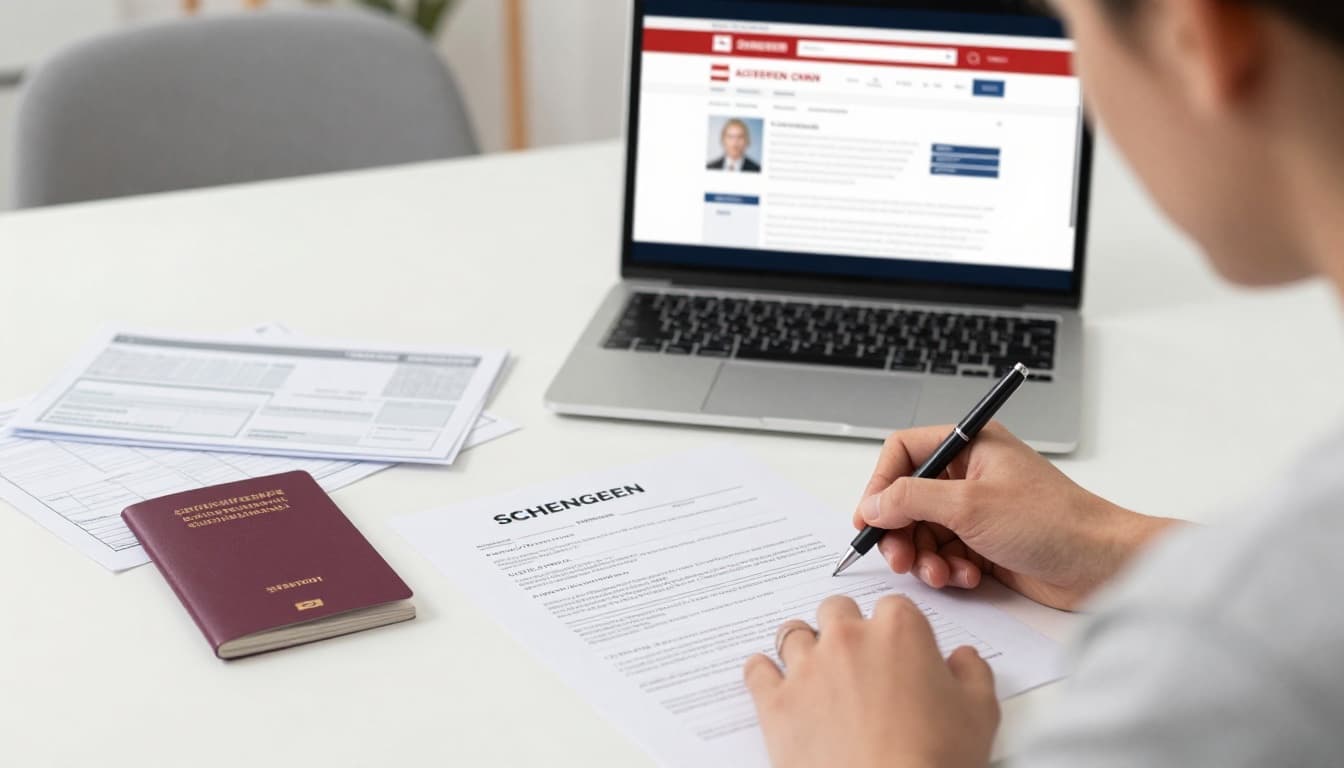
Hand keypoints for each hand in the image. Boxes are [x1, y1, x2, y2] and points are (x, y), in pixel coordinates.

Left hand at [745, 594, 998, 767]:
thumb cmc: (934, 760)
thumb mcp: (979, 714)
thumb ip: (972, 673)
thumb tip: (964, 659)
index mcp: (899, 631)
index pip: (894, 607)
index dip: (896, 629)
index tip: (898, 648)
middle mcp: (848, 638)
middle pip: (837, 610)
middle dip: (846, 628)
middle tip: (856, 659)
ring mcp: (807, 668)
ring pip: (793, 633)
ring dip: (804, 646)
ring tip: (815, 670)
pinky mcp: (775, 702)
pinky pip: (757, 671)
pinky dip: (763, 673)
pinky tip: (772, 680)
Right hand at [853, 422, 1173, 610]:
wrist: (1102, 566)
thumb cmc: (1053, 523)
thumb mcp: (971, 506)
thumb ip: (912, 499)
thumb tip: (873, 504)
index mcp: (970, 445)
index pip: (904, 452)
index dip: (881, 483)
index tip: (869, 517)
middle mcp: (971, 473)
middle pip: (908, 497)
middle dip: (901, 530)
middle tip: (899, 557)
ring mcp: (978, 509)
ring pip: (924, 531)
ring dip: (925, 556)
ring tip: (939, 574)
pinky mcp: (986, 543)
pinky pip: (945, 554)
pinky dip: (947, 569)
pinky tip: (965, 578)